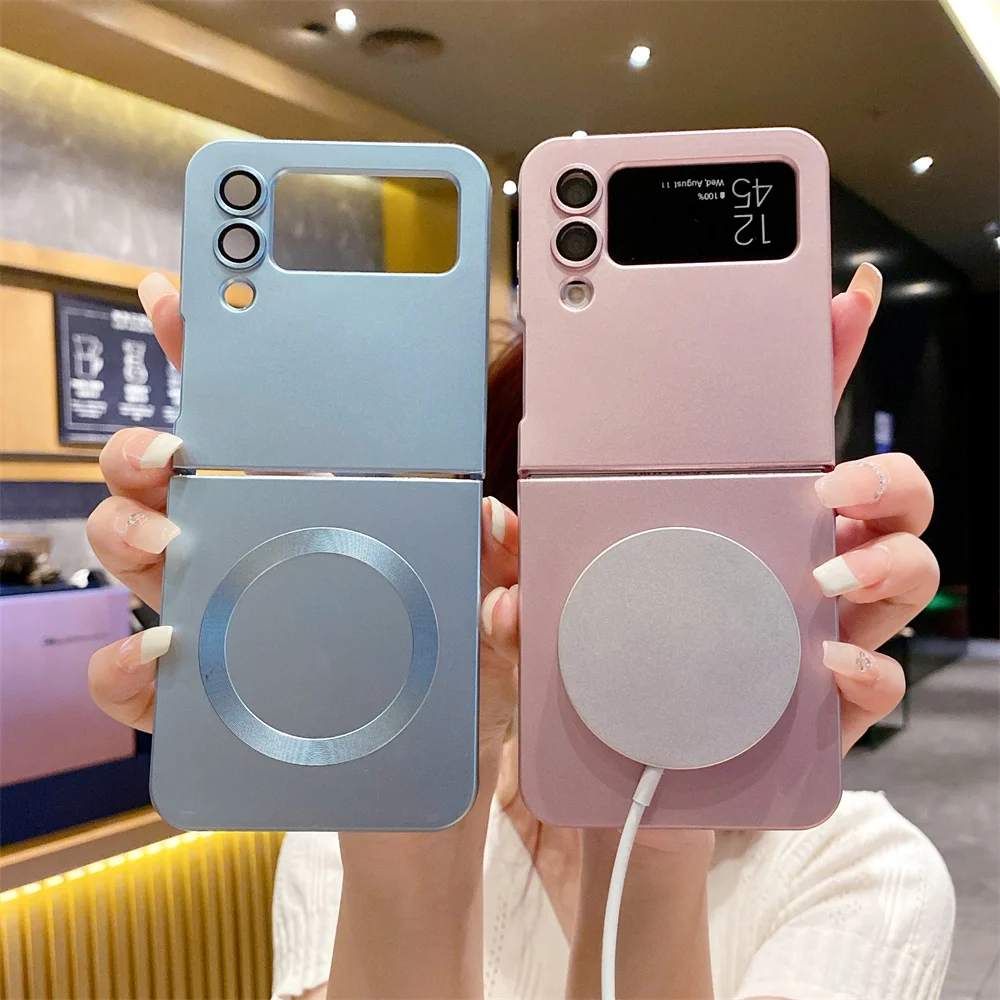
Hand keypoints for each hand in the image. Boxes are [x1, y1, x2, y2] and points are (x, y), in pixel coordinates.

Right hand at [85, 273, 519, 845]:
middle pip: (171, 476)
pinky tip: (162, 663)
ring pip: (138, 553)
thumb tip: (494, 530)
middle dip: (147, 448)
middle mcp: (261, 552)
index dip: (211, 358)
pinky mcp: (205, 702)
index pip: (259, 424)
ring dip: (133, 534)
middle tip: (174, 457)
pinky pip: (137, 676)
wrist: (424, 804)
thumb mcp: (494, 625)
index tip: (179, 300)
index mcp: (324, 513)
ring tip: (170, 544)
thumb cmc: (454, 698)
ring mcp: (224, 622)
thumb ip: (502, 572)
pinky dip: (132, 667)